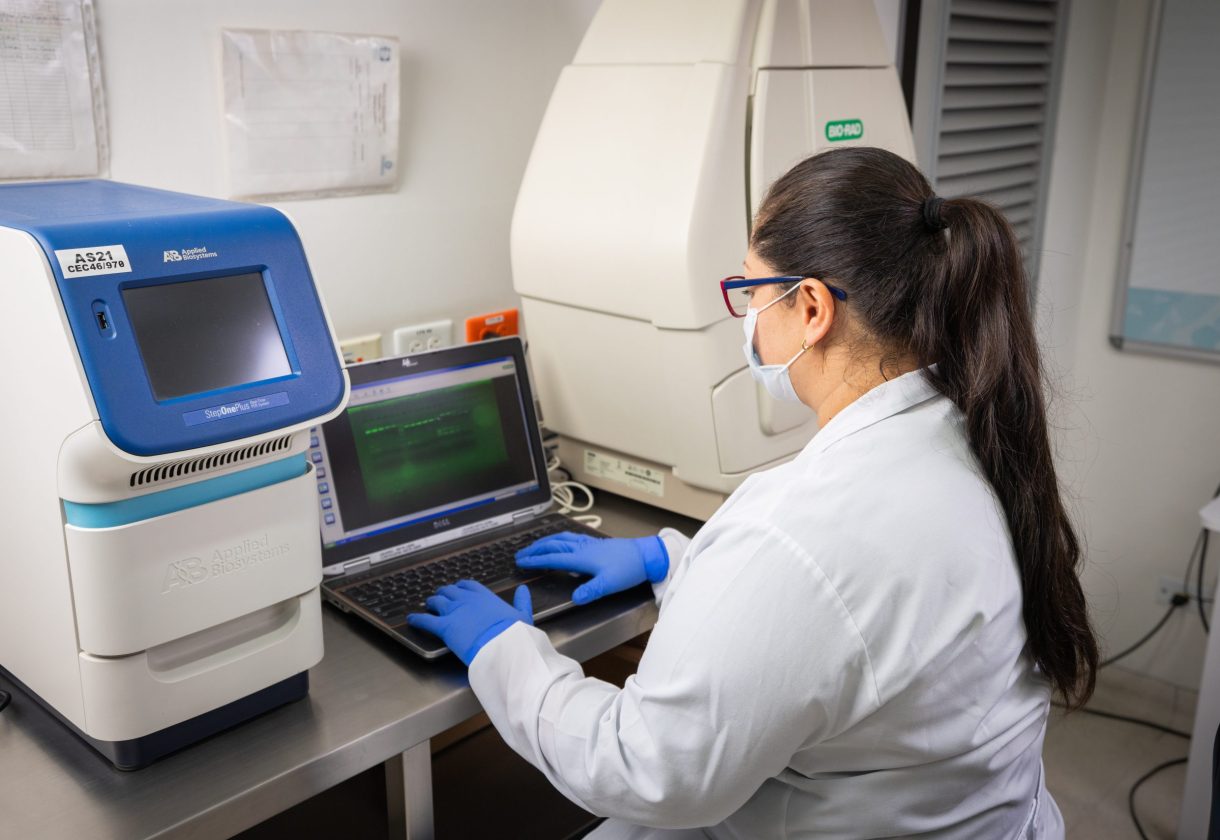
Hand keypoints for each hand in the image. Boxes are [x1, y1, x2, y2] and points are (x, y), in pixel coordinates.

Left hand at [407, 580, 532, 665]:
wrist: (503, 645)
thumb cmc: (514, 633)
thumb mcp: (523, 615)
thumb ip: (522, 601)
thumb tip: (523, 589)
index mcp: (485, 597)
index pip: (469, 586)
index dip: (462, 587)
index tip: (459, 588)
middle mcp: (467, 600)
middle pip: (450, 591)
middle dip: (444, 593)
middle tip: (441, 596)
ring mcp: (454, 612)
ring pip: (437, 602)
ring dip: (431, 602)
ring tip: (428, 604)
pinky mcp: (444, 627)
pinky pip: (426, 620)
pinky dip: (417, 619)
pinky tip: (411, 619)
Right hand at [515, 532, 668, 604]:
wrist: (647, 554)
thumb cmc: (629, 568)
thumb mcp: (609, 584)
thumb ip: (591, 591)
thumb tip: (575, 599)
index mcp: (581, 558)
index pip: (553, 558)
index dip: (535, 561)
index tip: (521, 562)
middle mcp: (582, 548)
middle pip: (553, 545)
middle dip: (535, 549)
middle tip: (521, 554)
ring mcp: (589, 543)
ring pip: (561, 539)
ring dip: (545, 542)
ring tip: (536, 546)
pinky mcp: (596, 543)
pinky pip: (571, 537)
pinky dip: (560, 539)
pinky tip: (562, 542)